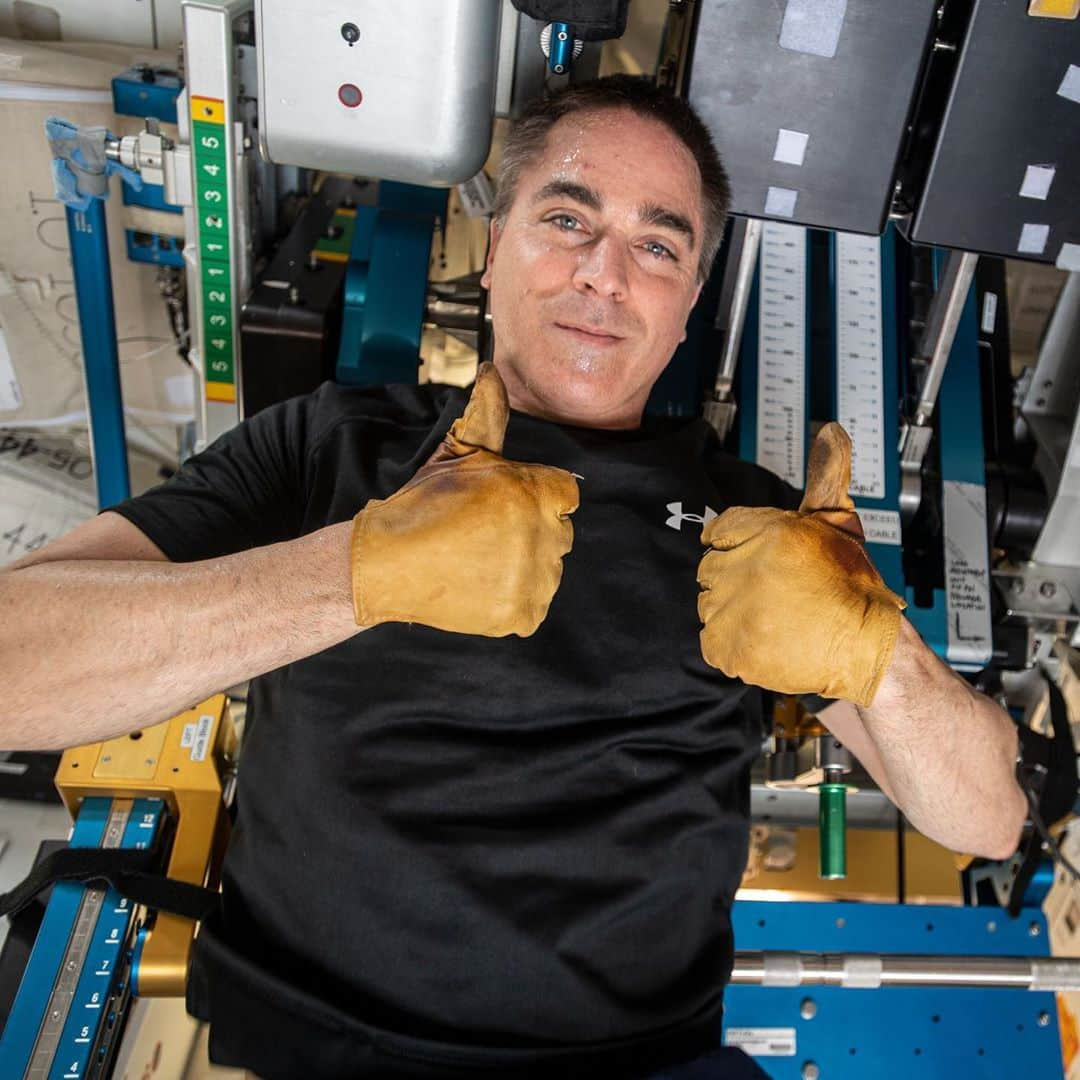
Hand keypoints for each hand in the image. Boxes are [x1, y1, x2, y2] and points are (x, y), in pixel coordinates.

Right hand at [350, 363, 579, 635]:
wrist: (385, 563)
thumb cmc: (422, 504)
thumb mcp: (458, 453)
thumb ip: (488, 413)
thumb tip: (492, 367)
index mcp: (532, 491)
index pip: (564, 494)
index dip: (533, 498)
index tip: (501, 508)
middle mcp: (542, 534)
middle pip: (559, 532)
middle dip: (530, 532)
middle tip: (482, 536)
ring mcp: (535, 578)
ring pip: (548, 570)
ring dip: (524, 567)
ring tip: (477, 562)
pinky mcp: (523, 614)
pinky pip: (533, 606)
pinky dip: (511, 602)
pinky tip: (478, 588)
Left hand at [697, 423, 904, 705]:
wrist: (870, 648)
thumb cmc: (855, 585)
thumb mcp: (839, 521)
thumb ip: (825, 474)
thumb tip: (830, 430)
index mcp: (768, 532)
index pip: (718, 530)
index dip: (737, 546)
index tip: (758, 563)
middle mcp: (746, 568)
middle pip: (710, 569)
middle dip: (735, 579)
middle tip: (770, 594)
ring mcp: (735, 610)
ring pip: (708, 605)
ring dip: (732, 612)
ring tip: (770, 618)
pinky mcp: (730, 647)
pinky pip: (709, 641)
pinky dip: (730, 644)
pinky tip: (761, 640)